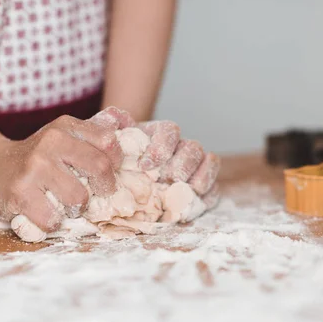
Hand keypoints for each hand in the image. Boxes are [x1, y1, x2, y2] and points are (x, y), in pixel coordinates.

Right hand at [0, 115, 123, 241]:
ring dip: (77, 208)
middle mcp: (50, 142)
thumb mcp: (62, 138)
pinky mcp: (20, 193)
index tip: (108, 175)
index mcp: (65, 127)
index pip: (108, 143)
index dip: (115, 164)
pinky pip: (54, 218)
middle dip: (104, 189)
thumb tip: (132, 158)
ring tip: (66, 204)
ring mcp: (34, 167)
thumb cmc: (38, 159)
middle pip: (100, 169)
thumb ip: (91, 142)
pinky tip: (46, 213)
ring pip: (79, 198)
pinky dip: (54, 222)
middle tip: (95, 195)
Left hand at [95, 107, 220, 207]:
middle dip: (181, 165)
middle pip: (193, 148)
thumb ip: (108, 128)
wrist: (124, 184)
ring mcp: (195, 168)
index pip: (170, 131)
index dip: (161, 147)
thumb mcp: (108, 144)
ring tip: (183, 191)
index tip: (145, 165)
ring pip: (209, 162)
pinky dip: (207, 197)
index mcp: (161, 134)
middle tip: (166, 180)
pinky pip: (214, 188)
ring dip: (199, 177)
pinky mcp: (202, 189)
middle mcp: (181, 147)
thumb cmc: (117, 163)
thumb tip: (114, 116)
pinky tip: (191, 205)